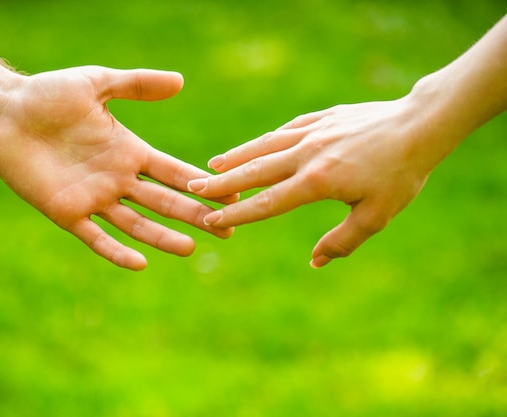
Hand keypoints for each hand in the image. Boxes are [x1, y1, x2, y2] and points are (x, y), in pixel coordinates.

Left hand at [0, 66, 234, 270]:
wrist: (3, 112)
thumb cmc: (47, 94)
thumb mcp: (97, 84)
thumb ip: (136, 85)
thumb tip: (180, 81)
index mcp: (129, 151)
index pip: (174, 172)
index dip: (202, 183)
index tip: (231, 194)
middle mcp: (117, 178)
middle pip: (164, 202)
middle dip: (194, 214)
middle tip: (226, 229)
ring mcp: (94, 198)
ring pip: (137, 224)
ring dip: (163, 236)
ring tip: (191, 247)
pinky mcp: (67, 212)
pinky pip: (95, 237)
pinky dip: (116, 251)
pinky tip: (140, 263)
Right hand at [188, 97, 447, 267]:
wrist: (420, 125)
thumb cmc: (401, 174)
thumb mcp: (377, 216)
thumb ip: (342, 241)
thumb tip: (314, 263)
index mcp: (318, 181)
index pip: (267, 202)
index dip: (237, 214)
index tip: (211, 220)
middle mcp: (307, 154)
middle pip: (255, 171)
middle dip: (222, 182)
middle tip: (193, 189)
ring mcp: (312, 132)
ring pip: (264, 146)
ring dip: (235, 157)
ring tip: (211, 166)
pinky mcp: (320, 118)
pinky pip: (284, 130)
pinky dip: (264, 141)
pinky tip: (253, 147)